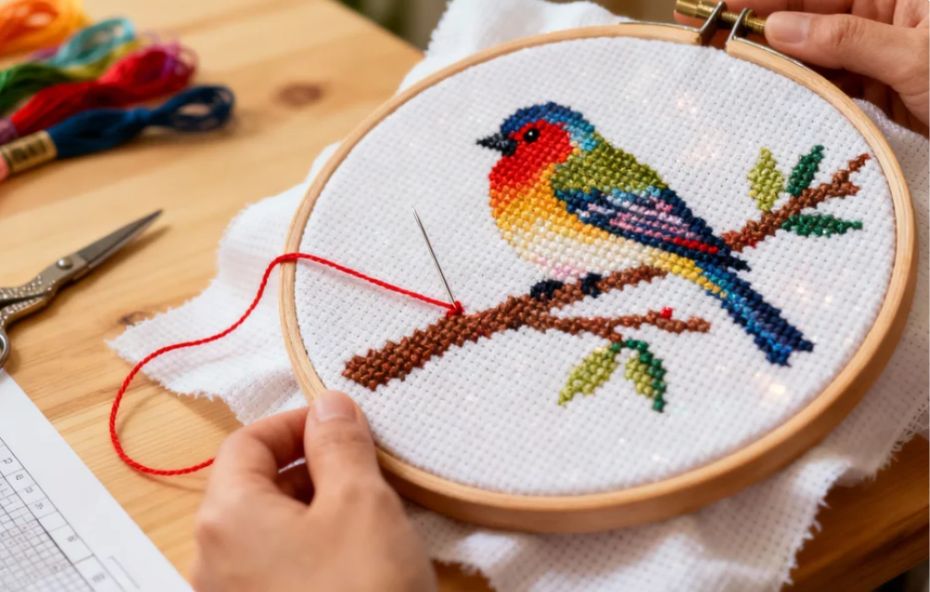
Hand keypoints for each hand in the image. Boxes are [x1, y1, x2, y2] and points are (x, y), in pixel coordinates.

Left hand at [191, 391, 435, 591]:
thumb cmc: (360, 591)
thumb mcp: (360, 502)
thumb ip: (340, 443)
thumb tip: (328, 403)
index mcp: (227, 516)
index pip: (247, 441)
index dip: (296, 422)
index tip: (344, 425)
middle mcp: (214, 559)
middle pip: (255, 486)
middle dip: (312, 468)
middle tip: (367, 472)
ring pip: (271, 531)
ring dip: (318, 511)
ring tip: (371, 519)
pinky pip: (279, 571)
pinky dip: (315, 552)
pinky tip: (359, 566)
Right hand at [677, 0, 928, 133]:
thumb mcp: (916, 57)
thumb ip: (844, 39)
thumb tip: (780, 27)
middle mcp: (890, 9)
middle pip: (814, 11)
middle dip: (766, 23)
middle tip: (711, 35)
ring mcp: (886, 47)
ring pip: (819, 48)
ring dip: (781, 60)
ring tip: (732, 68)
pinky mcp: (884, 82)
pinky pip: (834, 79)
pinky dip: (806, 87)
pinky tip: (774, 90)